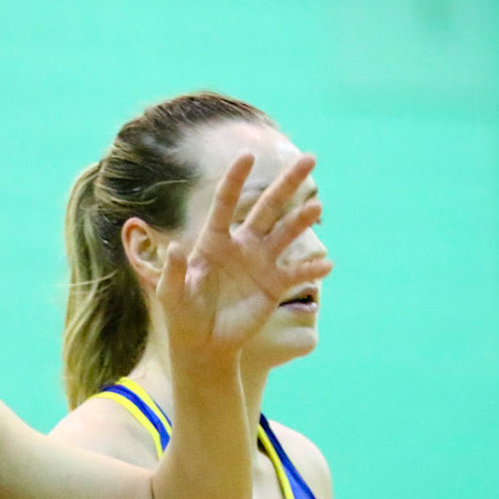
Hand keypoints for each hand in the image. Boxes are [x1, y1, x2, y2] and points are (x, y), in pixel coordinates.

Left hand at [158, 151, 330, 365]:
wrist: (204, 343)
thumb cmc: (183, 314)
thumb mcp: (171, 294)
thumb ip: (172, 271)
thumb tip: (172, 248)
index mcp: (214, 240)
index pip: (226, 203)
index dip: (236, 179)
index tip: (248, 155)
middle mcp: (242, 244)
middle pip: (268, 207)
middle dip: (288, 184)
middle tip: (310, 159)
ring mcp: (261, 263)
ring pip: (286, 234)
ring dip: (301, 220)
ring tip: (317, 207)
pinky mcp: (274, 285)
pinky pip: (296, 273)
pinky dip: (311, 269)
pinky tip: (326, 264)